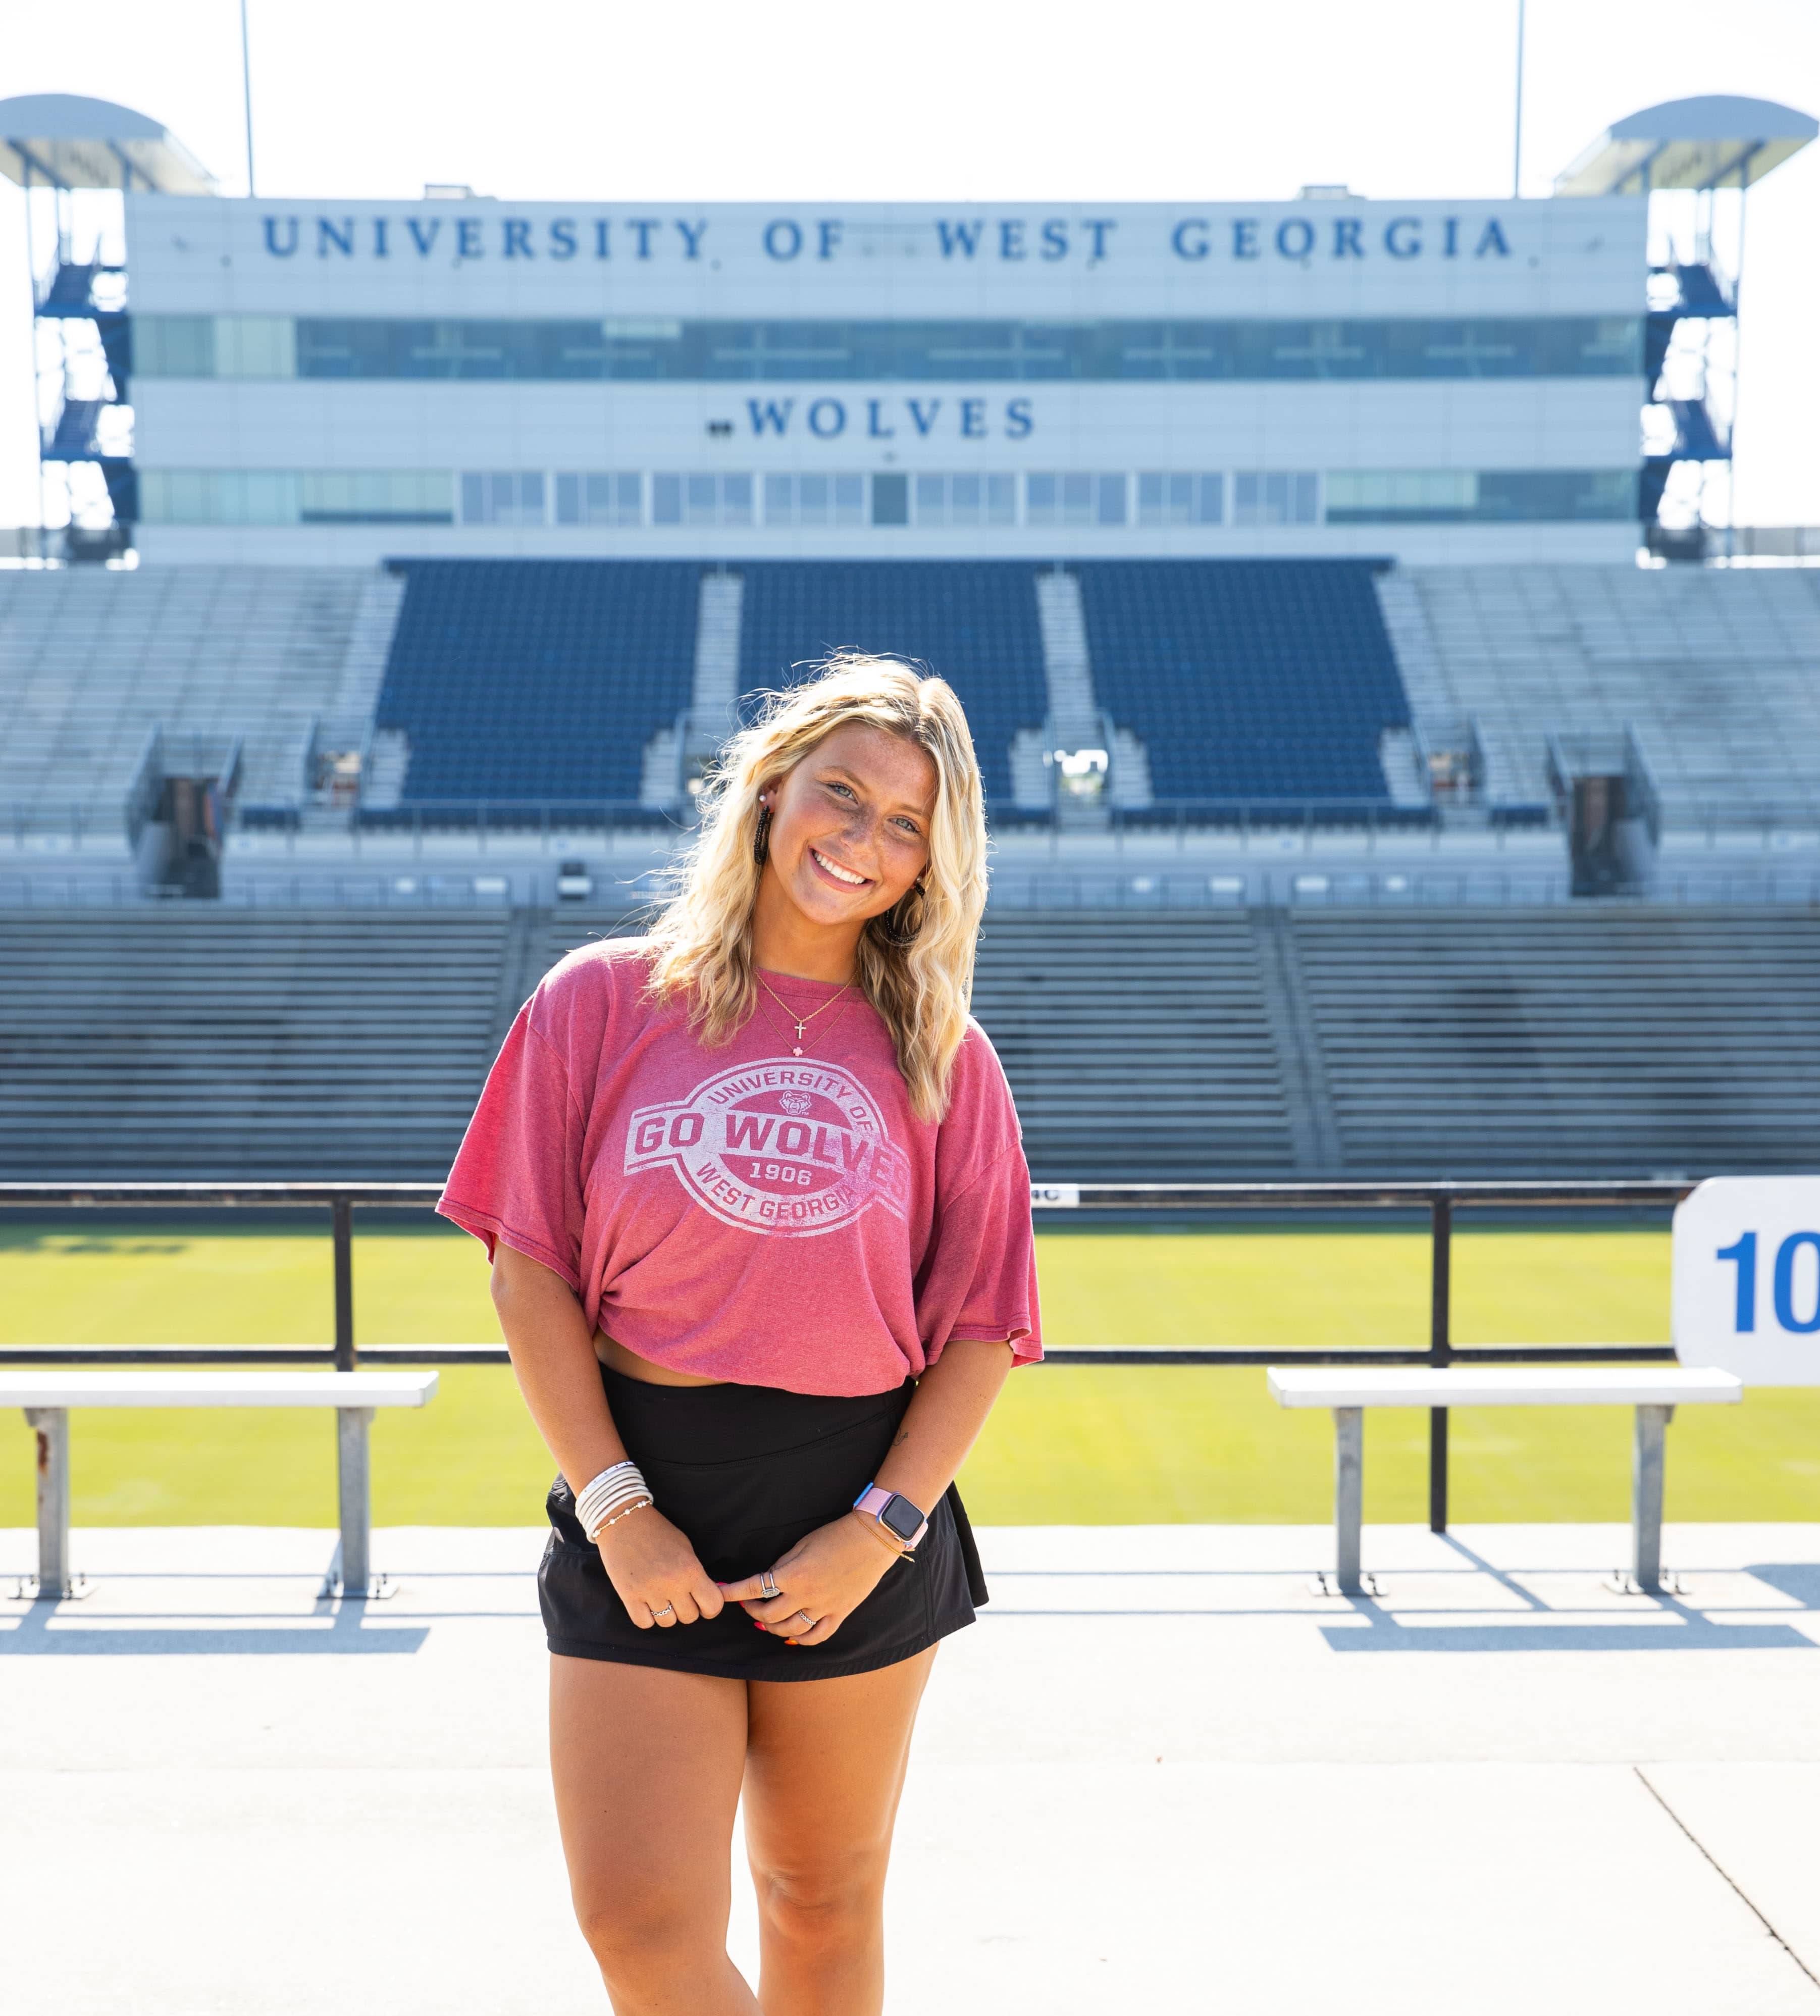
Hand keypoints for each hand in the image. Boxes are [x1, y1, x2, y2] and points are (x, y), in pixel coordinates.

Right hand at [595, 1506, 725, 1629]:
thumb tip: (707, 1595)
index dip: (710, 1606)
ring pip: (667, 1622)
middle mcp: (672, 1584)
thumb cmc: (658, 1532)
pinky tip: (646, 1601)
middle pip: (690, 1617)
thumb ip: (697, 1574)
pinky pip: (645, 1623)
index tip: (703, 1601)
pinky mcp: (628, 1597)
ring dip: (666, 1613)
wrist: (624, 1521)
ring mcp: (649, 1592)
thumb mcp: (686, 1548)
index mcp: (690, 1569)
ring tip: (660, 1595)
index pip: (712, 1605)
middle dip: (686, 1608)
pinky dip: (647, 1616)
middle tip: (678, 1594)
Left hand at [719, 1512, 901, 1647]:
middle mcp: (806, 1597)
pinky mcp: (840, 1614)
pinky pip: (817, 1637)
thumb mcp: (802, 1545)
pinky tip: (792, 1636)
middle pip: (769, 1615)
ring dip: (772, 1628)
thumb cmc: (835, 1536)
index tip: (721, 1593)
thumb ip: (782, 1566)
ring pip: (790, 1631)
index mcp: (793, 1576)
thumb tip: (768, 1581)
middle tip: (746, 1606)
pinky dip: (801, 1639)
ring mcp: (824, 1609)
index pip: (754, 1588)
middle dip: (752, 1611)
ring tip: (765, 1622)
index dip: (734, 1592)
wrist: (872, 1540)